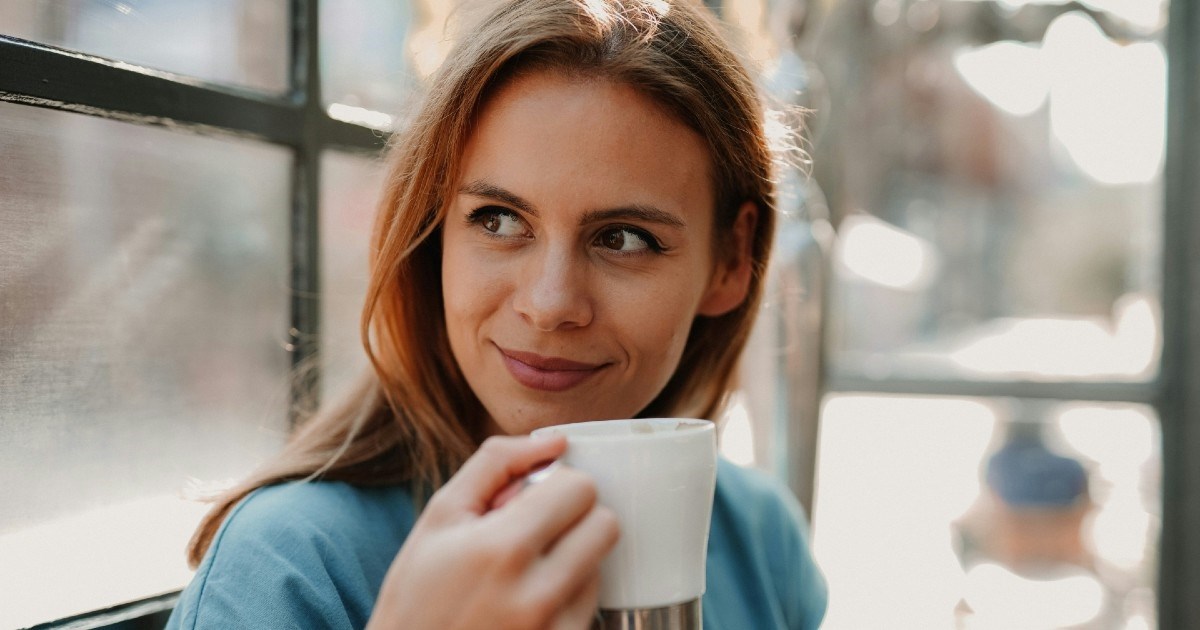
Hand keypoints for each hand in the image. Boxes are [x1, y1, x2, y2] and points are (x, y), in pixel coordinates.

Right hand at [366, 435, 619, 629]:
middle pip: (605, 526)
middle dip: (574, 518)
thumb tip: (557, 441)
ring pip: (601, 565)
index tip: (530, 500)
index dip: (557, 485)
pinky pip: (591, 607)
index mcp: (501, 549)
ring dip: (571, 560)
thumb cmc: (417, 596)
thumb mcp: (440, 516)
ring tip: (521, 575)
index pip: (581, 489)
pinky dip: (566, 597)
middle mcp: (536, 595)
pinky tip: (526, 603)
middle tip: (533, 532)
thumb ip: (497, 464)